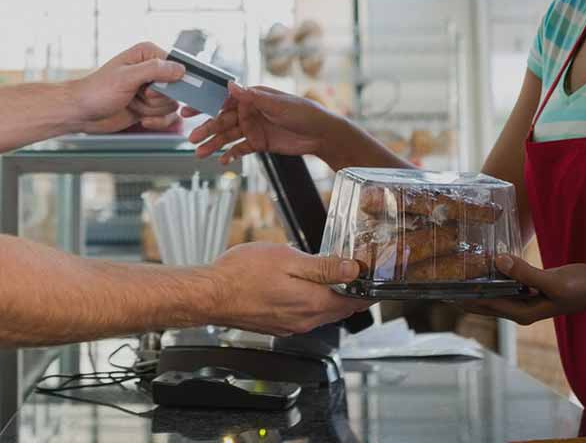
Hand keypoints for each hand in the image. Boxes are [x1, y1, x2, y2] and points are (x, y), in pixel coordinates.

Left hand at [68, 42, 184, 134]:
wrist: (82, 112)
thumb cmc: (97, 91)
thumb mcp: (126, 77)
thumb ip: (155, 70)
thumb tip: (180, 69)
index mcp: (148, 54)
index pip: (177, 66)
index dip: (168, 82)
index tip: (148, 90)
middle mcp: (153, 70)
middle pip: (176, 88)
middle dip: (157, 99)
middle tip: (138, 96)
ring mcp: (152, 90)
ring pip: (172, 104)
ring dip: (152, 110)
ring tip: (133, 104)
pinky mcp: (150, 107)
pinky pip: (168, 116)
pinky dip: (157, 121)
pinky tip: (141, 119)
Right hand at [187, 83, 341, 165]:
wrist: (321, 135)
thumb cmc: (302, 112)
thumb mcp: (276, 104)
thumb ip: (252, 97)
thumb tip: (230, 85)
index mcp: (252, 97)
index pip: (223, 101)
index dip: (205, 106)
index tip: (188, 112)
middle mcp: (250, 112)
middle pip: (223, 121)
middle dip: (207, 130)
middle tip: (191, 139)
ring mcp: (253, 128)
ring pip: (229, 137)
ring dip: (214, 145)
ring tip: (200, 154)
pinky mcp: (259, 143)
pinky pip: (240, 149)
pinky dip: (230, 154)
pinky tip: (221, 161)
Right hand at [205, 243, 368, 335]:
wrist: (211, 295)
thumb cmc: (242, 275)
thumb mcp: (288, 259)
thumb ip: (323, 267)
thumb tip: (352, 270)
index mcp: (312, 304)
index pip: (353, 303)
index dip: (367, 291)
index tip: (374, 280)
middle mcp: (304, 321)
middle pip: (339, 310)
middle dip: (351, 295)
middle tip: (357, 276)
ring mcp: (290, 326)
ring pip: (321, 314)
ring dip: (331, 299)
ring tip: (333, 278)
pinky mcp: (277, 325)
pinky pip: (304, 316)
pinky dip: (312, 304)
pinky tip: (303, 288)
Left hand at [454, 254, 585, 324]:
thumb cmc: (579, 289)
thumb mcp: (553, 282)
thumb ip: (526, 273)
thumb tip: (498, 261)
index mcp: (522, 313)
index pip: (484, 305)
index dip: (462, 298)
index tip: (442, 290)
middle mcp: (519, 309)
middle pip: (482, 303)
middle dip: (461, 294)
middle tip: (438, 281)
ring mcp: (523, 300)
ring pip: (491, 293)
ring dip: (474, 285)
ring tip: (453, 272)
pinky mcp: (528, 289)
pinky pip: (503, 284)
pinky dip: (491, 276)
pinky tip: (481, 264)